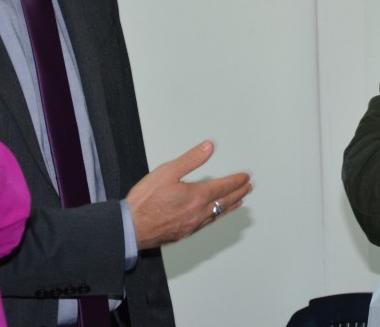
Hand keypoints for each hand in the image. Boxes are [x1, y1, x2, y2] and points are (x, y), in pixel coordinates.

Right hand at [126, 141, 252, 249]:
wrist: (130, 228)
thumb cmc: (145, 201)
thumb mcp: (167, 171)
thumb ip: (191, 159)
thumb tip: (209, 147)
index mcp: (197, 196)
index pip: (224, 186)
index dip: (237, 180)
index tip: (246, 176)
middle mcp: (199, 212)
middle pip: (225, 201)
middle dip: (238, 192)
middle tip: (249, 187)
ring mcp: (193, 225)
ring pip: (218, 214)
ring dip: (231, 205)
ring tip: (240, 201)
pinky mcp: (185, 233)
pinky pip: (208, 223)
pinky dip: (217, 216)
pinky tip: (215, 215)